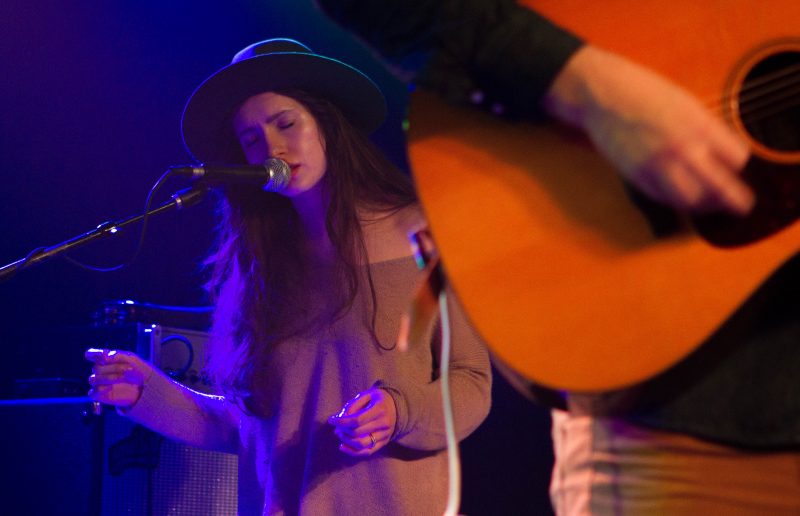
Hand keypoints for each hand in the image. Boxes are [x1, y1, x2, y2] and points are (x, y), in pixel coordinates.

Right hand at [85, 348, 152, 408]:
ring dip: (109, 377)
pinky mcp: (99, 395)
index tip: (104, 354)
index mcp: (105, 359)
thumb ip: (117, 356)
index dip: (93, 353)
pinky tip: (111, 387)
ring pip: (93, 379)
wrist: (145, 387)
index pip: (91, 354)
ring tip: (124, 377)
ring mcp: (99, 383)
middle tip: (130, 368)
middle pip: (96, 368)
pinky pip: (92, 393)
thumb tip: (104, 357)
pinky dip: (101, 389)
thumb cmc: (137, 370)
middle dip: (114, 367)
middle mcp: (99, 371)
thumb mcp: (131, 359)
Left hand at [327, 387, 396, 456]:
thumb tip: (340, 419)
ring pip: (361, 444)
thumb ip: (353, 405)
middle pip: (357, 433)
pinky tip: (342, 446)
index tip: (331, 420)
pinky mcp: (383, 443)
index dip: (341, 422)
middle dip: (342, 430)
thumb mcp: (366, 395)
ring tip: (339, 433)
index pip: (357, 420)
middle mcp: (384, 424)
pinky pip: (367, 452)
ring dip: (346, 441)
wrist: (396, 406)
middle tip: (336, 426)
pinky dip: (352, 452)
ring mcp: (385, 435)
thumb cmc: (377, 399)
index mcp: (380, 410)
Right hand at [545, 45, 754, 215]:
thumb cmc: (645, 92)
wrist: (604, 94)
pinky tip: (683, 197)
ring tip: (710, 205)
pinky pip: (664, 198)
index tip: (737, 167)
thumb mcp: (685, 103)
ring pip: (691, 200)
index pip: (737, 158)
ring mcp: (657, 164)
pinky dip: (677, 201)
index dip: (740, 165)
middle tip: (743, 206)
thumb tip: (724, 155)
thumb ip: (705, 129)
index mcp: (698, 124)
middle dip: (735, 200)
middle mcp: (681, 147)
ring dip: (704, 206)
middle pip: (719, 186)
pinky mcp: (636, 175)